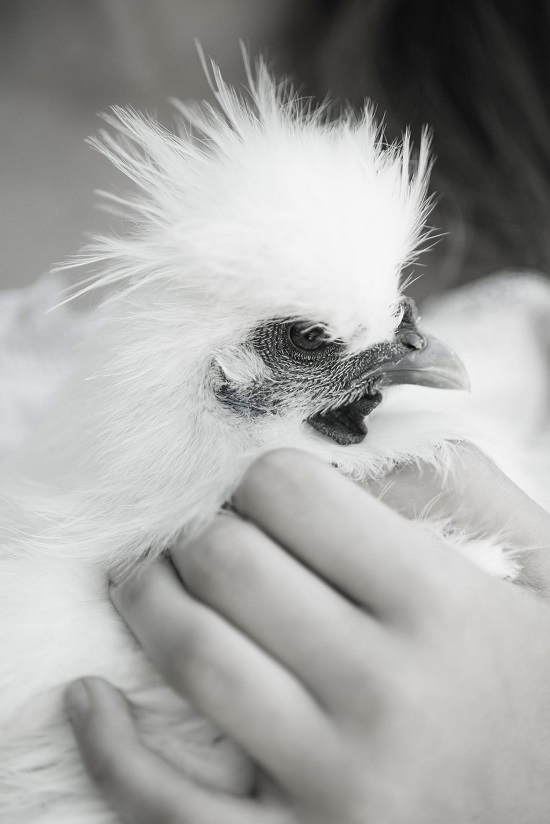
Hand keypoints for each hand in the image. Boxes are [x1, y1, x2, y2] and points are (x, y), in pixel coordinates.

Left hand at [65, 447, 549, 822]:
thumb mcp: (545, 571)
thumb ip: (463, 489)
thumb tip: (354, 459)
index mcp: (439, 604)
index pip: (292, 494)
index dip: (260, 478)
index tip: (260, 494)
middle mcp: (383, 690)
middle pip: (230, 563)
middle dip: (198, 530)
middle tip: (199, 532)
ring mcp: (337, 784)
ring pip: (195, 657)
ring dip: (146, 601)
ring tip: (139, 580)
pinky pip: (173, 811)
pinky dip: (112, 750)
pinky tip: (89, 698)